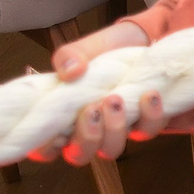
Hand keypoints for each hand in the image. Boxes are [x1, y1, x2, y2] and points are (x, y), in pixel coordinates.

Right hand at [30, 21, 163, 164]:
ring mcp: (117, 128)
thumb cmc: (107, 48)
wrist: (145, 38)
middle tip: (91, 110)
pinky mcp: (145, 122)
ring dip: (113, 128)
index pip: (44, 147)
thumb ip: (69, 56)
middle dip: (85, 138)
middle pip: (78, 155)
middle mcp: (88, 128)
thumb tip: (70, 71)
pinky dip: (148, 115)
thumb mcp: (85, 48)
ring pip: (110, 150)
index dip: (46, 147)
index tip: (56, 132)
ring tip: (115, 99)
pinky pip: (146, 131)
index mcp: (63, 115)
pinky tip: (149, 94)